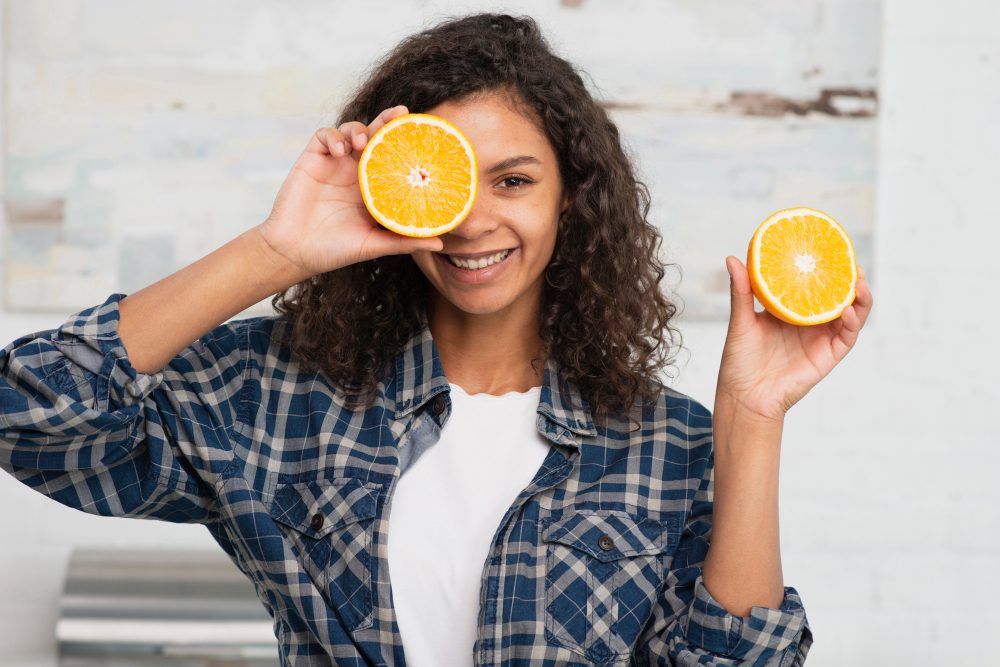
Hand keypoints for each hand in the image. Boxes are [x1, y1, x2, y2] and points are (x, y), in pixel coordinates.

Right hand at [256, 105, 443, 278]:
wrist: (294, 252)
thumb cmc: (334, 250)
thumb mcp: (373, 245)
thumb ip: (404, 241)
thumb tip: (440, 244)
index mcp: (373, 188)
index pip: (393, 157)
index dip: (405, 142)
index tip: (424, 134)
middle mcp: (355, 172)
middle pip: (375, 136)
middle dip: (387, 122)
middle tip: (401, 115)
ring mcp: (334, 164)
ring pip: (350, 131)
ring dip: (359, 129)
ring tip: (364, 142)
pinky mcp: (312, 160)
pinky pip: (324, 136)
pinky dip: (334, 136)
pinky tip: (341, 150)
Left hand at [715, 255, 873, 421]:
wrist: (744, 396)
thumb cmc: (739, 360)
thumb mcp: (741, 321)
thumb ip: (741, 291)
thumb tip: (732, 258)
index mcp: (789, 311)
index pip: (812, 285)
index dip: (824, 269)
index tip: (830, 248)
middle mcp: (808, 323)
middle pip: (837, 297)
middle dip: (849, 279)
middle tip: (852, 261)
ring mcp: (820, 339)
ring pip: (850, 314)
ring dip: (859, 298)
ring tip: (858, 281)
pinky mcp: (827, 356)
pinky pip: (847, 337)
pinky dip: (852, 322)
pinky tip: (848, 310)